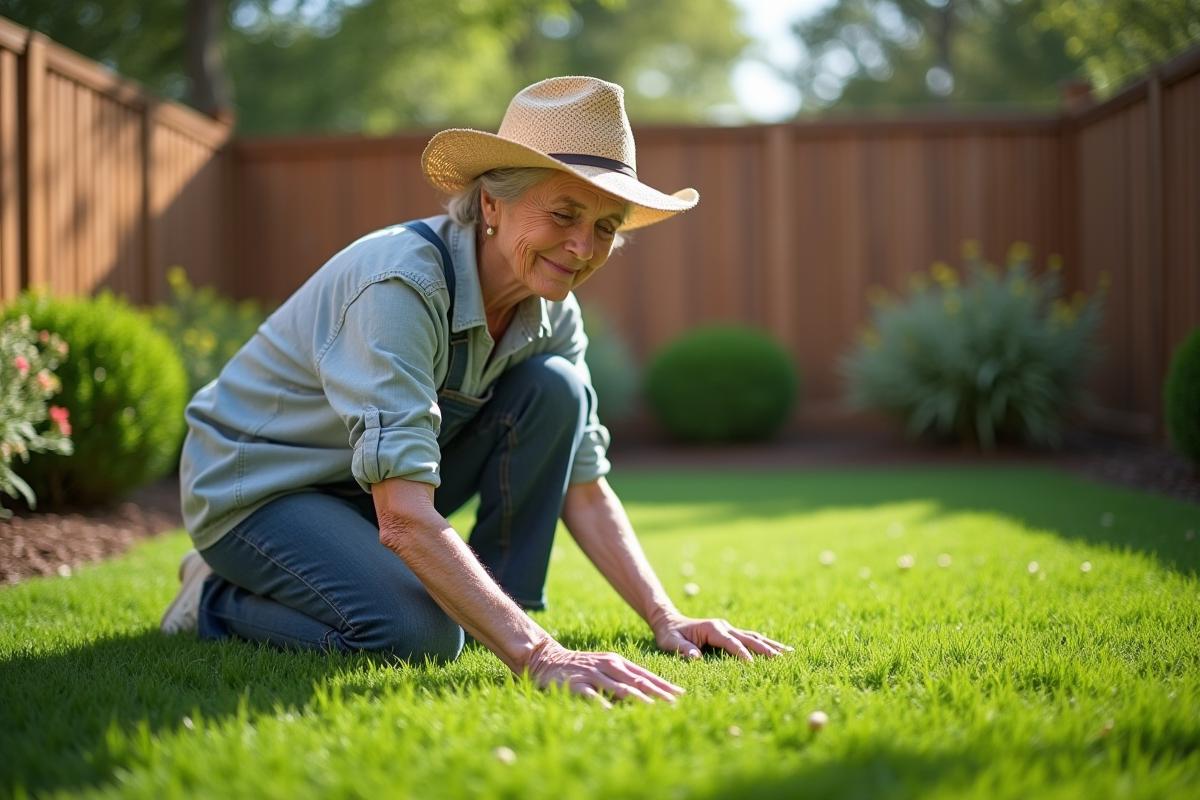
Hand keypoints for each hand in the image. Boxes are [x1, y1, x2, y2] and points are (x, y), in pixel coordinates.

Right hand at [526, 639, 685, 708]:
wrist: (548, 659)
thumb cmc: (582, 667)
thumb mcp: (606, 667)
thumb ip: (624, 678)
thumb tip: (649, 694)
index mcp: (618, 662)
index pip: (646, 674)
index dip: (664, 684)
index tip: (681, 694)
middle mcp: (608, 666)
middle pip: (638, 681)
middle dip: (657, 692)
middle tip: (675, 704)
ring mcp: (593, 675)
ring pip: (619, 688)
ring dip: (638, 698)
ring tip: (653, 708)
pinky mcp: (577, 685)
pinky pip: (592, 696)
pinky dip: (603, 704)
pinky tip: (613, 712)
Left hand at [654, 615, 792, 661]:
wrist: (669, 621)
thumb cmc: (669, 634)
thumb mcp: (670, 642)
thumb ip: (682, 649)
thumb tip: (695, 657)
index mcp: (712, 629)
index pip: (731, 642)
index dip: (742, 653)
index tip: (753, 665)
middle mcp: (724, 626)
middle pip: (749, 638)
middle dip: (765, 649)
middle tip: (782, 660)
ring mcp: (729, 628)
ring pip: (754, 637)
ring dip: (771, 645)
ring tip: (790, 653)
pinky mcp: (731, 633)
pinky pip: (751, 639)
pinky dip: (766, 644)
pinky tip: (779, 650)